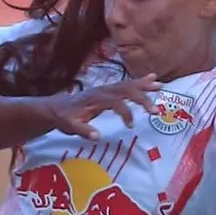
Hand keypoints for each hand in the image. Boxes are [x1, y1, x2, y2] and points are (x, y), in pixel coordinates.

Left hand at [41, 74, 161, 141]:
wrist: (56, 107)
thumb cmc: (64, 118)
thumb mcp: (70, 126)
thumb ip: (83, 130)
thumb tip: (97, 137)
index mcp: (95, 99)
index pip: (115, 102)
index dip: (125, 112)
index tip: (131, 125)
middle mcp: (102, 90)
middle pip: (125, 90)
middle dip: (141, 97)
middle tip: (155, 109)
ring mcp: (106, 88)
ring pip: (127, 84)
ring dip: (144, 85)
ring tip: (160, 84)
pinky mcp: (108, 89)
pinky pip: (126, 84)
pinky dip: (140, 81)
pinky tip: (151, 77)